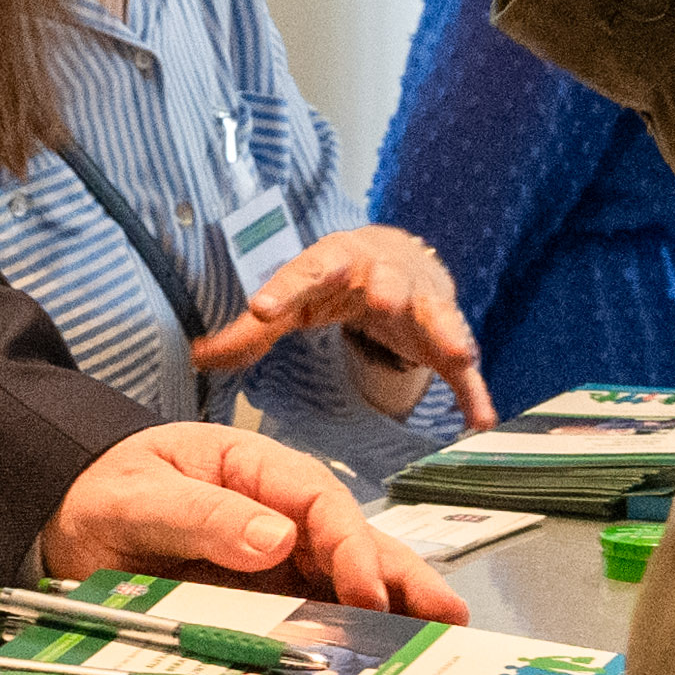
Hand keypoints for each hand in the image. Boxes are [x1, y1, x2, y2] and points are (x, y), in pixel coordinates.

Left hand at [48, 423, 467, 624]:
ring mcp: (269, 553)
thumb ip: (199, 515)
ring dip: (390, 606)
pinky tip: (381, 655)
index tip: (367, 588)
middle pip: (348, 537)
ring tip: (441, 637)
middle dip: (399, 575)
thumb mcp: (133, 499)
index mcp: (248, 466)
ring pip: (341, 576)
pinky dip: (347, 631)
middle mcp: (271, 508)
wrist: (56, 515)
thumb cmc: (93, 492)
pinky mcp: (258, 592)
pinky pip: (309, 609)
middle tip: (448, 615)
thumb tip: (276, 537)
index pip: (318, 498)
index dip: (349, 543)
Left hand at [195, 223, 487, 428]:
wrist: (397, 255)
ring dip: (446, 329)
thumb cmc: (336, 278)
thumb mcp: (293, 296)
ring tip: (457, 350)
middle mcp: (385, 274)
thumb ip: (250, 333)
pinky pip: (463, 366)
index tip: (262, 309)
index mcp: (335, 261)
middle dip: (387, 288)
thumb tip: (194, 358)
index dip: (284, 289)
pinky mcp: (447, 335)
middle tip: (382, 299)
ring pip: (438, 312)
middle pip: (387, 278)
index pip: (305, 271)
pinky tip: (480, 419)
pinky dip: (473, 392)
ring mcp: (423, 302)